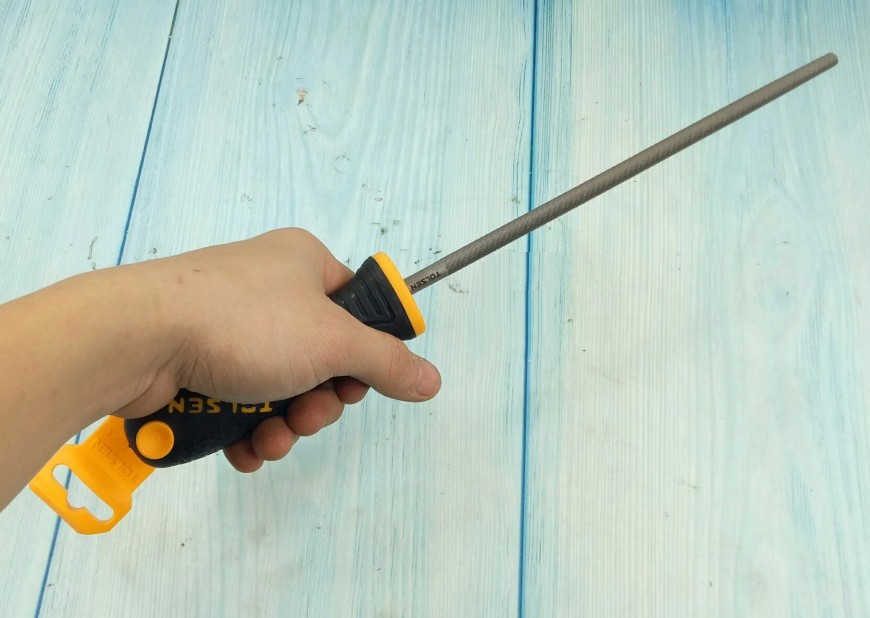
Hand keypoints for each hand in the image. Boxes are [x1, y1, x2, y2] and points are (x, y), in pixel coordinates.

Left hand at [115, 229, 440, 471]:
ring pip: (281, 388)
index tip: (359, 381)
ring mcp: (230, 327)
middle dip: (321, 401)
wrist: (137, 338)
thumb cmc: (242, 321)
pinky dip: (250, 431)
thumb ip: (387, 362)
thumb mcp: (332, 341)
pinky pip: (242, 402)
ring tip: (273, 437)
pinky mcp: (198, 362)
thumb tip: (431, 379)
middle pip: (321, 357)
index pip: (356, 306)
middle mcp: (269, 289)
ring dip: (287, 424)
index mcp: (304, 263)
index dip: (365, 351)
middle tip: (310, 414)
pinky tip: (246, 449)